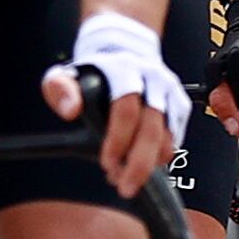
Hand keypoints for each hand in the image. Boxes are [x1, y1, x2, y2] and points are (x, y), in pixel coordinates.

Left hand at [47, 9, 183, 198]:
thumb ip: (60, 89)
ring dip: (151, 163)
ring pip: (168, 135)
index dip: (118, 140)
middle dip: (140, 162)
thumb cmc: (91, 70)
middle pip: (152, 126)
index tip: (107, 163)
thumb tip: (71, 110)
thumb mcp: (65, 74)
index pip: (126, 109)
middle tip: (126, 187)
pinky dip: (162, 156)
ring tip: (129, 179)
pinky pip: (176, 136)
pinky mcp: (179, 104)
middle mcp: (152, 78)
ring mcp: (169, 91)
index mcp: (123, 70)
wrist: (124, 50)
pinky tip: (143, 165)